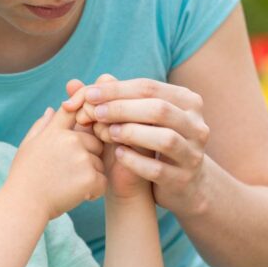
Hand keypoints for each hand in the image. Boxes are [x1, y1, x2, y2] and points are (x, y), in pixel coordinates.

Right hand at [8, 90, 106, 219]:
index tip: (83, 125)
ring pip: (99, 163)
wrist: (24, 204)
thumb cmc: (24, 177)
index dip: (82, 112)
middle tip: (70, 173)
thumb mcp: (27, 146)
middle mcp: (70, 140)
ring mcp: (81, 158)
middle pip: (94, 141)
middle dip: (88, 156)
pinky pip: (103, 181)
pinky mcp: (90, 177)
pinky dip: (94, 191)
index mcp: (54, 131)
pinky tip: (79, 195)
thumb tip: (52, 109)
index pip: (73, 110)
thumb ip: (41, 125)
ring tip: (71, 186)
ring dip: (91, 175)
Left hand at [71, 77, 209, 214]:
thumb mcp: (134, 118)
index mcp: (186, 101)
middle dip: (122, 109)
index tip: (88, 94)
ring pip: (165, 138)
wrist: (177, 182)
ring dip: (132, 133)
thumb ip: (107, 99)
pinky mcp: (183, 179)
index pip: (149, 87)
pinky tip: (117, 155)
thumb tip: (71, 84)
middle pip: (159, 109)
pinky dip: (135, 161)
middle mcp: (195, 124)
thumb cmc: (149, 142)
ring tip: (107, 133)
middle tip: (94, 113)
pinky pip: (158, 169)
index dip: (116, 90)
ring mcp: (192, 153)